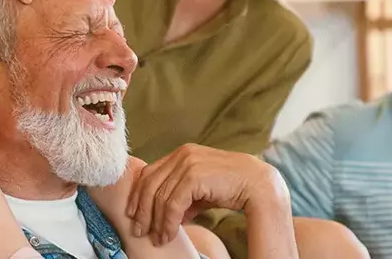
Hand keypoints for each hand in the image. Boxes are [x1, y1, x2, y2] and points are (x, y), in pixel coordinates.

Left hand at [125, 143, 287, 246]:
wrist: (257, 185)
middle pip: (149, 184)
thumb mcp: (201, 191)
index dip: (138, 195)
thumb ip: (183, 198)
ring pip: (159, 196)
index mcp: (182, 154)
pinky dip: (167, 222)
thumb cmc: (231, 188)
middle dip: (141, 210)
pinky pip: (172, 203)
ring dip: (155, 221)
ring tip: (157, 238)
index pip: (150, 173)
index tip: (133, 214)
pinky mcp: (194, 176)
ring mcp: (188, 163)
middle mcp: (182, 154)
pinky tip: (168, 234)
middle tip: (139, 230)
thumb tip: (166, 217)